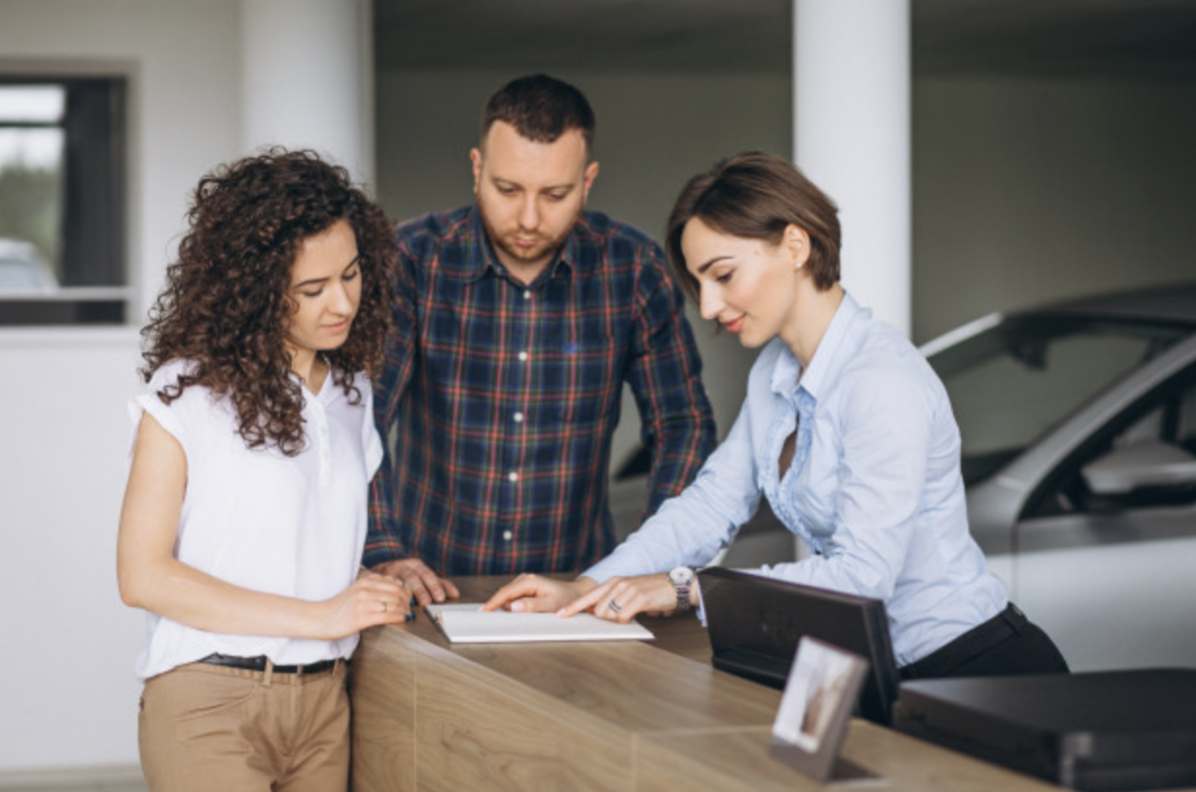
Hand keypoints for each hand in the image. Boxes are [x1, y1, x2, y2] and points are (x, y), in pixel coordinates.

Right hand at [321, 572, 409, 639]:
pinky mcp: (362, 616)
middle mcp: (366, 588)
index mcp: (366, 580)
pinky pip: (388, 615)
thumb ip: (374, 587)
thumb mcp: (357, 590)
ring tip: (407, 616)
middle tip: (410, 609)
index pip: (395, 582)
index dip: (406, 591)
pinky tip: (402, 621)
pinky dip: (399, 618)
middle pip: (398, 592)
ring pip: (395, 604)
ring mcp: (364, 602)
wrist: (320, 618)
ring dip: (405, 611)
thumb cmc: (338, 607)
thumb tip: (396, 590)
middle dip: (408, 602)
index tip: (409, 599)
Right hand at [372, 558, 459, 605]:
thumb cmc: (403, 577)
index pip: (428, 574)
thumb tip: (455, 594)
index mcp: (415, 565)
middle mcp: (403, 566)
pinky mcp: (380, 580)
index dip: (436, 585)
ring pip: (403, 580)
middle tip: (431, 601)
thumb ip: (437, 584)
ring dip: (412, 592)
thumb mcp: (420, 577)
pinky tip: (402, 603)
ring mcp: (391, 572)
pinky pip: (389, 586)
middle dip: (424, 589)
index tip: (442, 597)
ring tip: (419, 603)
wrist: (376, 574)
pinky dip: (396, 594)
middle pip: (416, 576)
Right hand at [481, 574, 596, 613]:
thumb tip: (511, 606)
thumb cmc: (566, 600)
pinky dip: (512, 606)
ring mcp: (524, 584)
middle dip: (497, 606)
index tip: (482, 612)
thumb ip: (531, 606)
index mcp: (529, 581)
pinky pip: (514, 599)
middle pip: (504, 595)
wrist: (576, 594)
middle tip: (487, 618)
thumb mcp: (551, 605)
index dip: (492, 603)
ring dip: (507, 607)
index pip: (505, 593)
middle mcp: (525, 580)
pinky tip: (516, 612)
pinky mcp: (526, 589)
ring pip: (508, 598)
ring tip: (510, 614)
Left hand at [559, 574, 675, 622]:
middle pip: (599, 612)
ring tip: (632, 612)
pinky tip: (637, 613)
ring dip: (619, 620)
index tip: (560, 615)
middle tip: (622, 615)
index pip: (588, 596)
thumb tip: (597, 613)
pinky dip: (628, 620)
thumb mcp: (628, 591)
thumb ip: (612, 599)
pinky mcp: (639, 598)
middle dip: (607, 619)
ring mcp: (628, 590)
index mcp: (613, 582)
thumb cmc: (651, 590)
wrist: (674, 585)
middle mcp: (618, 584)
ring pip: (610, 616)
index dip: (573, 607)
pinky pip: (624, 617)